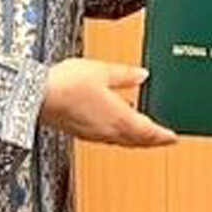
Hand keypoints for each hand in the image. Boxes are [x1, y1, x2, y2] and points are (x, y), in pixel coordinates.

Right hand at [40, 59, 176, 146]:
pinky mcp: (81, 132)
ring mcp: (93, 133)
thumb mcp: (103, 71)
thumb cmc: (67, 83)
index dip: (164, 136)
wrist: (37, 96)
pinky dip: (120, 134)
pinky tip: (117, 122)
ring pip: (122, 141)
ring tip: (145, 132)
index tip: (175, 138)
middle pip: (137, 141)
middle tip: (164, 139)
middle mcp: (108, 131)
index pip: (149, 132)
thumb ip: (126, 74)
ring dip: (137, 139)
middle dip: (153, 140)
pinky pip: (108, 137)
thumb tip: (143, 75)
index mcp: (119, 118)